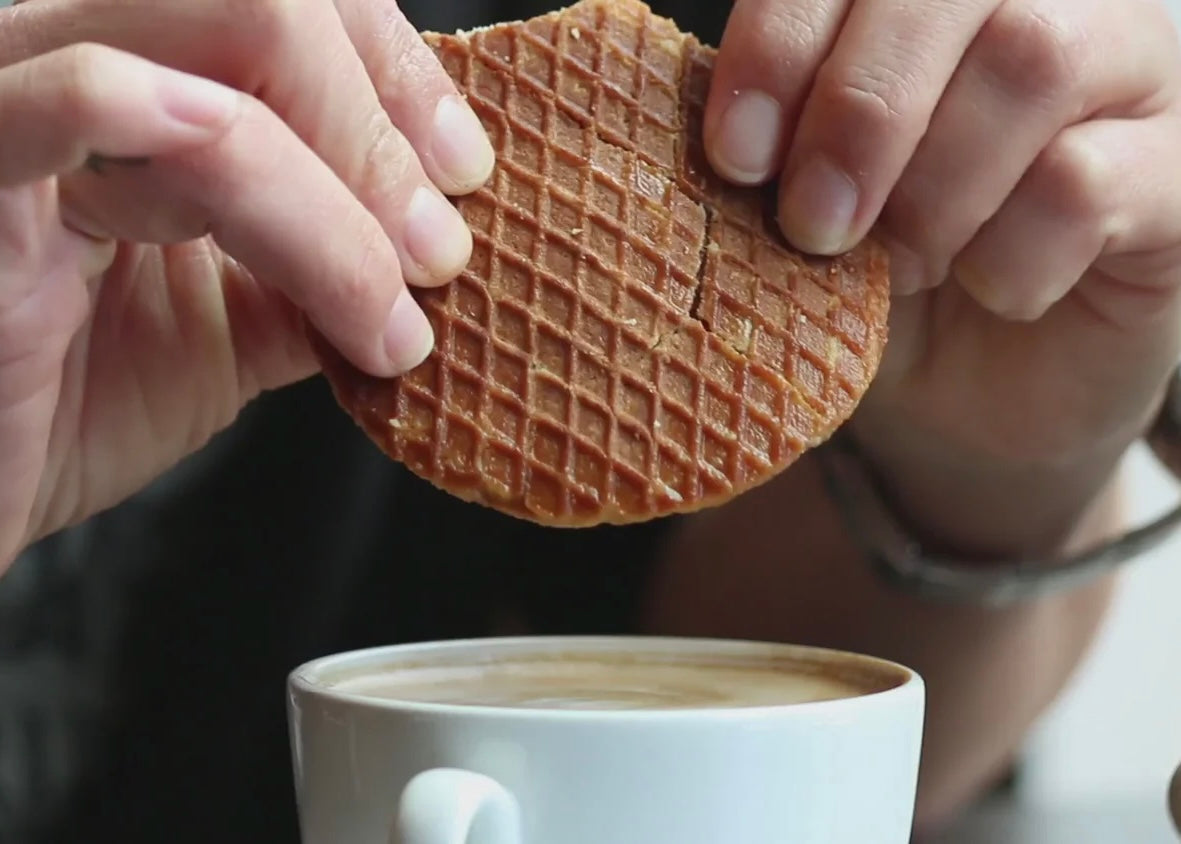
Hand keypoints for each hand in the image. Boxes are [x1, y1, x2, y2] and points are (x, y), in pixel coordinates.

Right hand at [0, 0, 493, 569]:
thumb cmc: (63, 403)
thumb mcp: (233, 327)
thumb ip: (320, 270)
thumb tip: (431, 253)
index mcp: (147, 82)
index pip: (298, 6)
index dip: (401, 74)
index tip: (466, 172)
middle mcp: (77, 58)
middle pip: (270, 6)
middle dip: (382, 132)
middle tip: (438, 250)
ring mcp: (15, 100)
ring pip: (216, 71)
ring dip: (334, 184)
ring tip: (380, 302)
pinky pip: (70, 97)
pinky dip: (181, 128)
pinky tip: (239, 176)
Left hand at [705, 0, 1180, 553]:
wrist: (972, 399)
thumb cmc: (879, 280)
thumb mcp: (806, 211)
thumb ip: (776, 149)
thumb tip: (720, 132)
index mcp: (928, 0)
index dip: (782, 42)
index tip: (734, 154)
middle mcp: (1042, 0)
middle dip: (858, 114)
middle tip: (812, 224)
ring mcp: (1130, 74)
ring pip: (1031, 61)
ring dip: (933, 190)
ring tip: (900, 268)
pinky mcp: (1177, 175)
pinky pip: (1085, 184)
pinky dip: (1007, 256)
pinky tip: (991, 291)